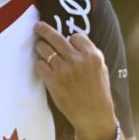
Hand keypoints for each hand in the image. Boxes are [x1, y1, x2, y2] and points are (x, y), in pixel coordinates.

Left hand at [33, 22, 116, 139]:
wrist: (93, 113)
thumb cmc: (97, 91)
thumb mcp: (100, 68)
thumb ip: (88, 54)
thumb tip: (72, 41)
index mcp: (92, 55)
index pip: (76, 36)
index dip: (70, 39)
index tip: (68, 42)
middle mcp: (77, 59)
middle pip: (56, 38)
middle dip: (44, 30)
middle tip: (37, 26)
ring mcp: (63, 69)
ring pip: (44, 49)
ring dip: (40, 47)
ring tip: (39, 46)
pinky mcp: (52, 80)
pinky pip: (39, 65)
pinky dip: (39, 64)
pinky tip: (43, 67)